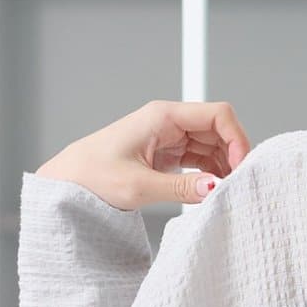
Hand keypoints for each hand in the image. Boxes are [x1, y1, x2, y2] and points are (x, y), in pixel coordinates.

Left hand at [34, 99, 252, 210]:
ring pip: (212, 144)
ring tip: (226, 191)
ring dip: (224, 165)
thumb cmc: (92, 176)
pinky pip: (200, 158)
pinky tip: (213, 190)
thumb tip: (216, 188)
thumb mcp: (138, 186)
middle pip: (219, 129)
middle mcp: (169, 122)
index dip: (236, 138)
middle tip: (237, 184)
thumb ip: (181, 188)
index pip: (218, 114)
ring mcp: (169, 137)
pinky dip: (211, 172)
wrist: (67, 182)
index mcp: (162, 116)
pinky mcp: (166, 153)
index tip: (239, 167)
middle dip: (233, 154)